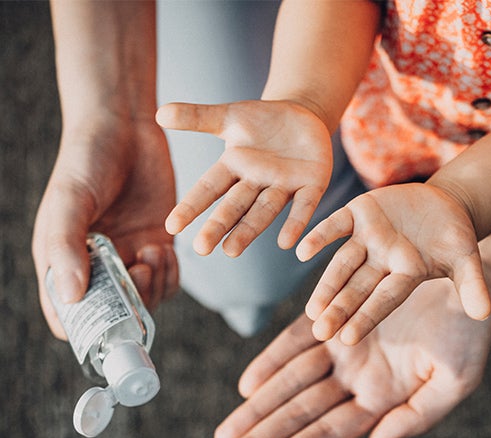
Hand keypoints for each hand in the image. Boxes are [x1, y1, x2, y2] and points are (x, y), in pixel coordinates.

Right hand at [32, 115, 177, 338]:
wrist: (125, 128)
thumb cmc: (86, 160)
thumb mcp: (70, 201)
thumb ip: (67, 247)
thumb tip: (70, 298)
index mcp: (62, 261)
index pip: (68, 315)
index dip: (85, 330)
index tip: (108, 322)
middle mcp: (95, 266)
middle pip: (114, 314)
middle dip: (131, 305)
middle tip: (141, 272)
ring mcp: (128, 257)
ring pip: (145, 300)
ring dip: (155, 287)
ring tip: (152, 252)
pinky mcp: (156, 244)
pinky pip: (167, 279)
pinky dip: (171, 274)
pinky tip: (165, 248)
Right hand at [158, 100, 332, 255]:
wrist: (304, 117)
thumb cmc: (262, 121)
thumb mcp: (230, 117)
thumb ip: (197, 117)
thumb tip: (159, 113)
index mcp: (234, 167)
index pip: (209, 188)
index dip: (191, 205)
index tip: (172, 226)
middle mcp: (256, 182)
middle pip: (234, 206)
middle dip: (219, 226)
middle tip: (202, 249)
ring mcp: (284, 186)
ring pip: (264, 211)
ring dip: (249, 231)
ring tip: (232, 250)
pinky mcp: (312, 185)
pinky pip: (303, 206)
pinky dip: (295, 223)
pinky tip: (287, 243)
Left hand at [208, 276, 490, 437]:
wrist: (468, 279)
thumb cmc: (469, 332)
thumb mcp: (456, 380)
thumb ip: (417, 416)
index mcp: (381, 399)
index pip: (326, 434)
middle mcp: (355, 378)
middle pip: (298, 415)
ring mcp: (343, 345)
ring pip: (290, 382)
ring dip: (257, 406)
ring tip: (224, 435)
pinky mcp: (336, 313)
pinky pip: (297, 339)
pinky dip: (272, 359)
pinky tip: (248, 384)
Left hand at [295, 183, 490, 344]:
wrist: (445, 204)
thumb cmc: (456, 239)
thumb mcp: (467, 261)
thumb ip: (472, 285)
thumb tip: (483, 313)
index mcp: (405, 276)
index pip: (384, 300)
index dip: (367, 317)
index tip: (347, 338)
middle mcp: (381, 262)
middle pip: (357, 288)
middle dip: (339, 309)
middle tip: (319, 331)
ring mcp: (368, 238)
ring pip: (341, 264)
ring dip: (326, 284)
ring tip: (310, 309)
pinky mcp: (359, 213)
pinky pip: (335, 226)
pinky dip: (319, 236)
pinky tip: (300, 251)